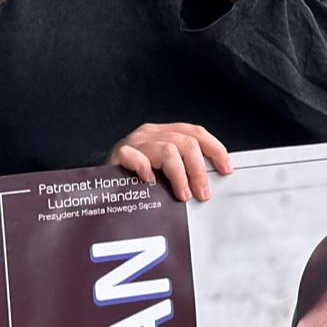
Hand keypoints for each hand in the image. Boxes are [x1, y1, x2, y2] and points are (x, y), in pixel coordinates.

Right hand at [106, 122, 231, 202]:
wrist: (100, 182)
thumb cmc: (135, 177)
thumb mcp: (162, 168)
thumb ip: (182, 167)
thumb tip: (209, 182)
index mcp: (164, 132)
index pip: (196, 133)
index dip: (215, 149)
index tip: (226, 168)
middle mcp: (150, 133)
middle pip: (186, 142)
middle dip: (199, 170)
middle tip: (202, 193)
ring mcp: (134, 142)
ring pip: (168, 150)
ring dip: (180, 176)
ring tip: (182, 194)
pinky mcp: (119, 154)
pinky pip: (136, 157)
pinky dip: (146, 169)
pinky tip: (151, 183)